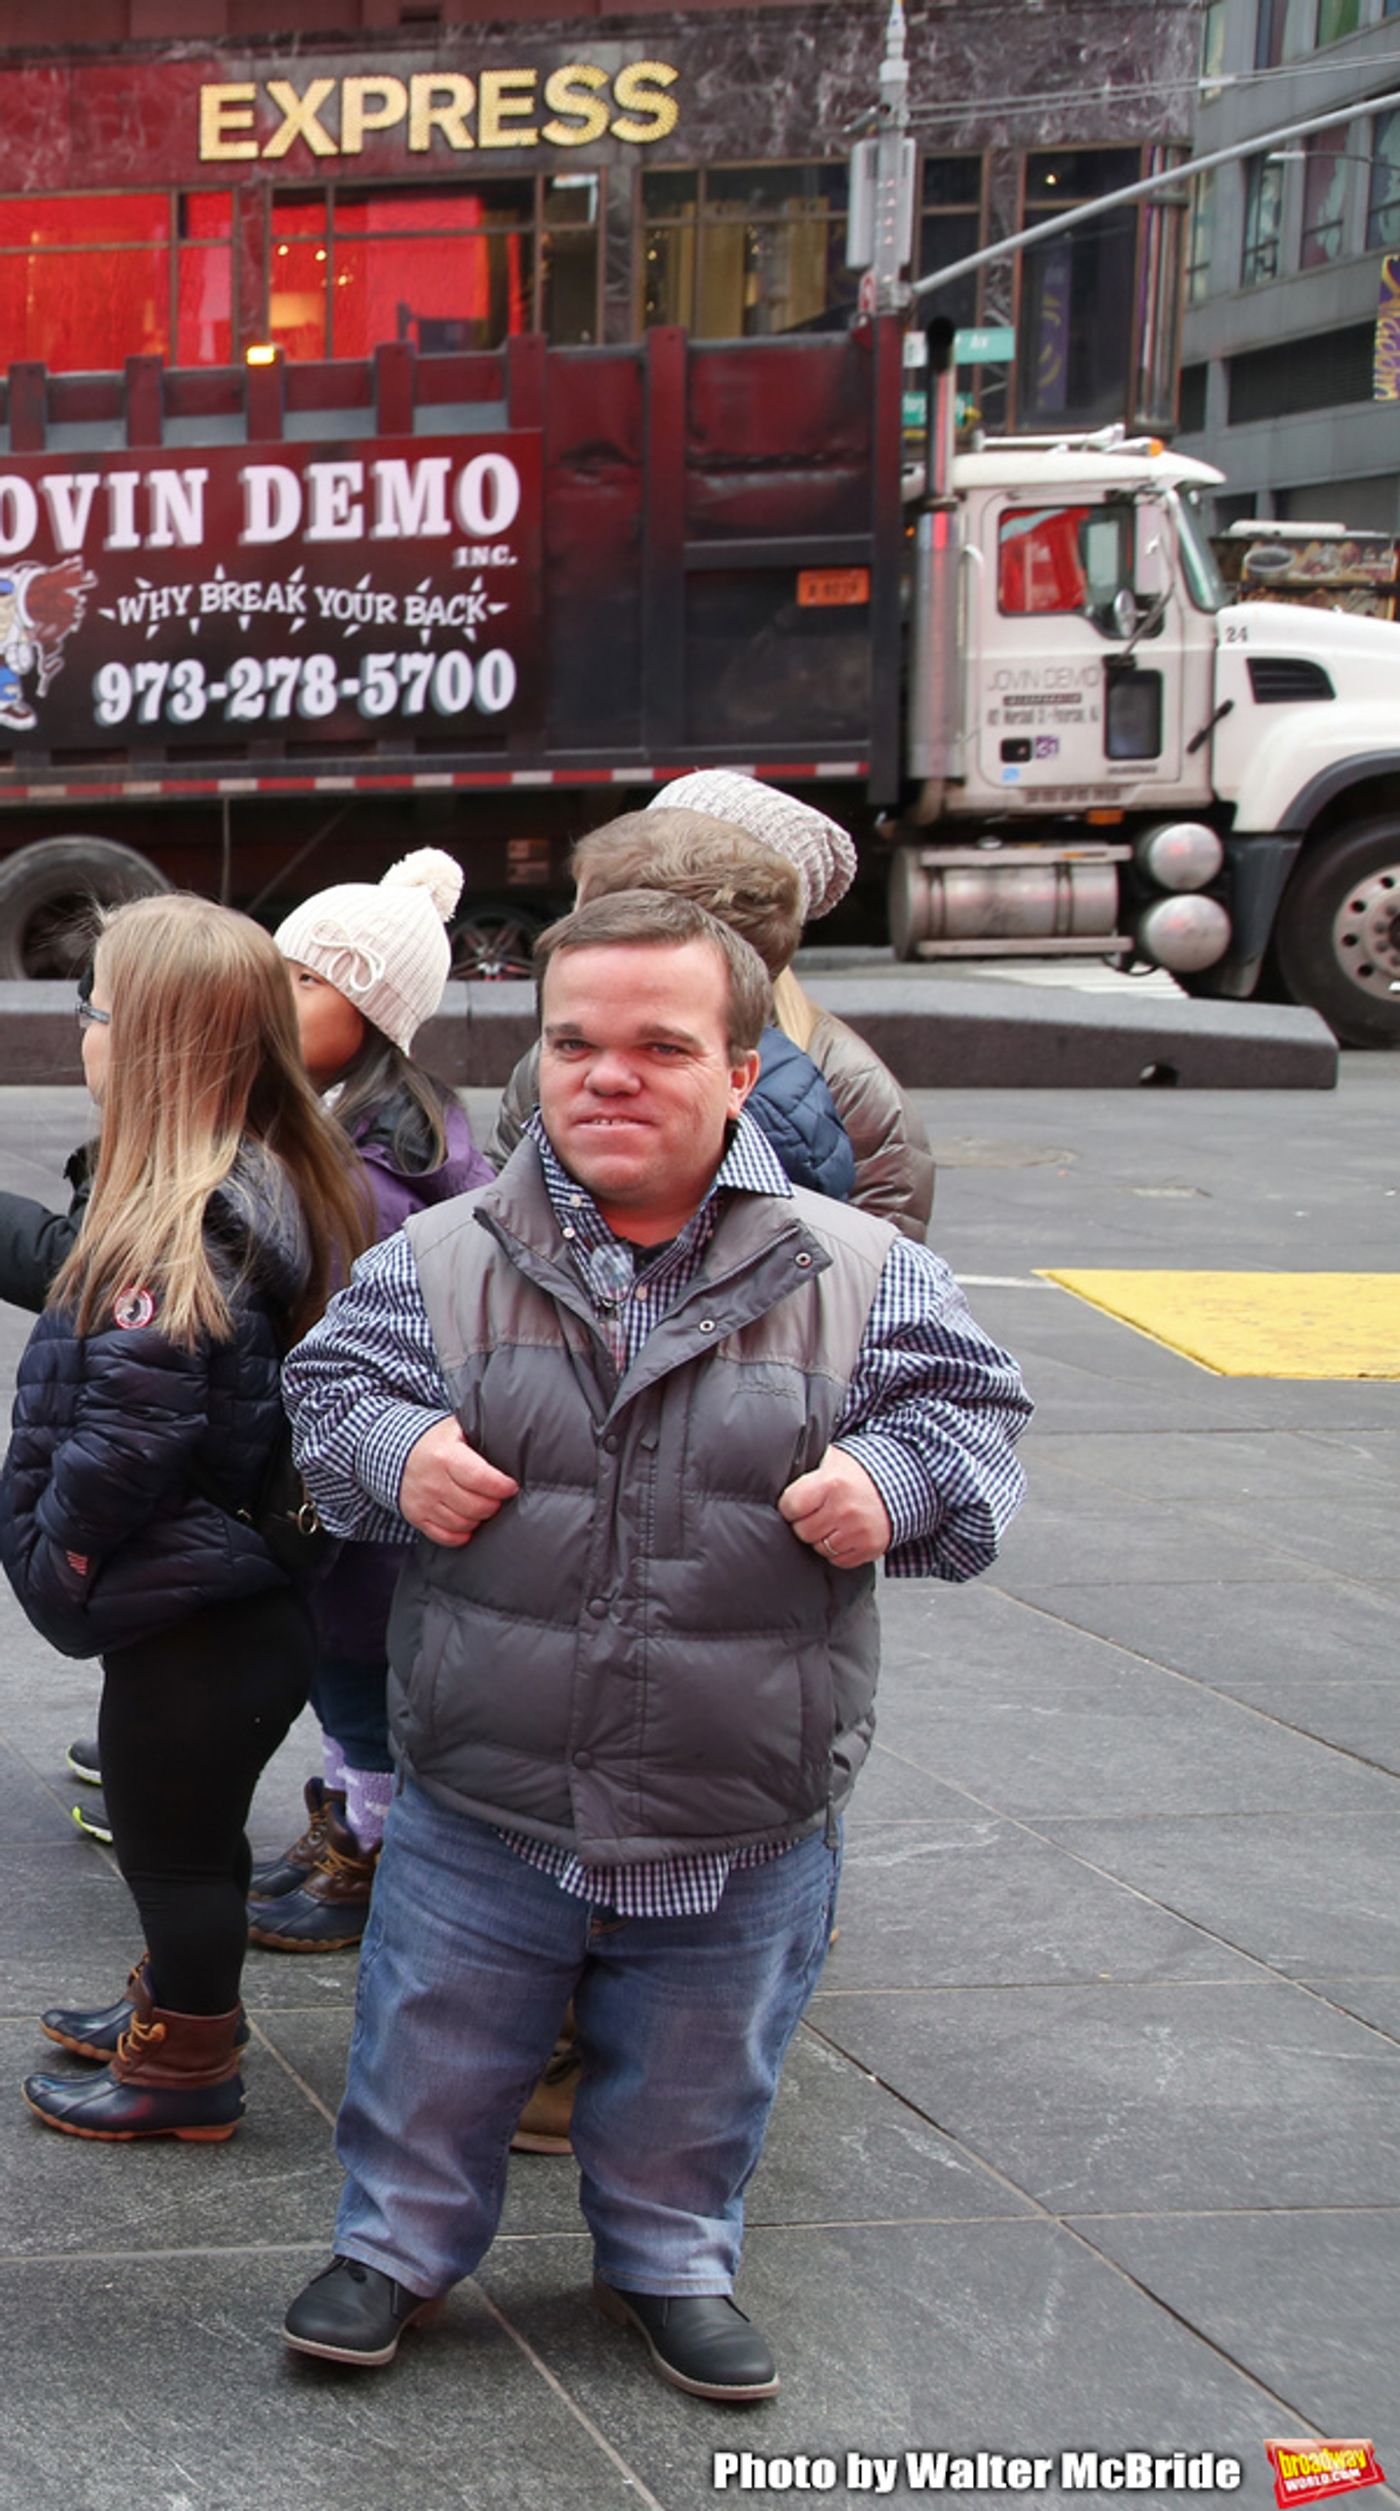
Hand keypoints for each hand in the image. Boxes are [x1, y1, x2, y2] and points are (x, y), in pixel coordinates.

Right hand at [398, 1418, 518, 1545]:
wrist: (395, 1451)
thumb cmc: (437, 1441)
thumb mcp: (458, 1428)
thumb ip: (483, 1436)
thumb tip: (515, 1441)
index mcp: (445, 1456)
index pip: (480, 1478)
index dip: (501, 1487)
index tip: (511, 1487)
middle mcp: (432, 1481)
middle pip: (475, 1506)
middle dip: (494, 1504)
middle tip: (497, 1497)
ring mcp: (423, 1502)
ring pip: (463, 1524)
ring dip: (479, 1519)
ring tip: (482, 1506)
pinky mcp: (416, 1517)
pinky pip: (445, 1536)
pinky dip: (461, 1534)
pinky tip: (468, 1522)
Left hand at [778, 1444, 891, 1569]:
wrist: (898, 1483)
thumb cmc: (857, 1472)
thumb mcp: (829, 1460)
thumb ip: (803, 1467)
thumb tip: (772, 1472)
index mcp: (830, 1484)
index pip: (790, 1508)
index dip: (791, 1507)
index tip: (797, 1504)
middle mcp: (844, 1509)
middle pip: (803, 1531)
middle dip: (805, 1523)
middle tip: (816, 1513)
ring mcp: (858, 1531)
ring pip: (819, 1548)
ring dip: (821, 1538)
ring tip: (831, 1522)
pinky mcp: (869, 1548)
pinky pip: (838, 1560)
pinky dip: (837, 1551)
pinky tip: (843, 1533)